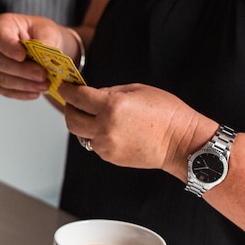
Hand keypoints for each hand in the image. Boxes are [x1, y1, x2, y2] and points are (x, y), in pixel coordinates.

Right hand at [0, 13, 63, 99]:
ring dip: (24, 85)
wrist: (43, 44)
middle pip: (1, 63)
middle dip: (23, 71)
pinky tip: (35, 92)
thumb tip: (44, 56)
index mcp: (1, 27)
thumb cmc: (41, 33)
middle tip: (42, 75)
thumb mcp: (47, 30)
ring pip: (2, 79)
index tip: (23, 56)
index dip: (10, 48)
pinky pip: (5, 90)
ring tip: (43, 85)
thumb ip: (45, 41)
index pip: (0, 38)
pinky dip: (20, 93)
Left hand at [60, 82, 216, 176]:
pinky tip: (111, 129)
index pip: (78, 98)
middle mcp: (105, 126)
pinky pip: (94, 144)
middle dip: (69, 109)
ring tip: (94, 116)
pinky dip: (96, 135)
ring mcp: (106, 144)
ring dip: (83, 124)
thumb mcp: (137, 90)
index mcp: (112, 106)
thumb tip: (91, 95)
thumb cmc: (166, 112)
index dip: (68, 91)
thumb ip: (110, 92)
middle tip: (72, 103)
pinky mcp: (109, 156)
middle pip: (71, 120)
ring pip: (81, 134)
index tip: (64, 88)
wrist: (180, 142)